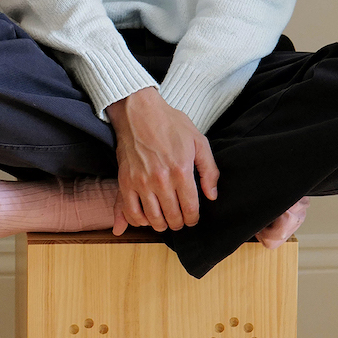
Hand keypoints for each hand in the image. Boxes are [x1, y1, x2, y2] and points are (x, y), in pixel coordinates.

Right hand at [106, 87, 218, 233]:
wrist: (139, 112)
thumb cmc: (170, 124)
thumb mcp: (199, 141)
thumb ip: (209, 170)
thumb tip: (212, 196)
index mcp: (181, 171)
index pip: (190, 208)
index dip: (193, 219)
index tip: (192, 219)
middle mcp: (161, 180)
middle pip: (172, 217)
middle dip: (178, 223)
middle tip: (180, 221)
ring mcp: (141, 182)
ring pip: (152, 219)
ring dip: (160, 225)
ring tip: (165, 221)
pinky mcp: (125, 182)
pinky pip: (130, 211)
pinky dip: (138, 221)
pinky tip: (145, 218)